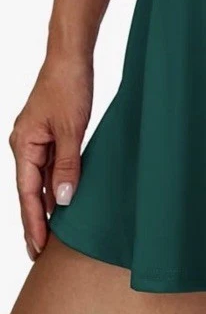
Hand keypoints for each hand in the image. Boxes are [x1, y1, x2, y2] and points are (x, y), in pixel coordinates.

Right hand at [9, 55, 92, 260]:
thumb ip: (69, 164)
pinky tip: (64, 203)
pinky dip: (56, 187)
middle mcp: (26, 146)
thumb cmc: (68, 87)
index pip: (27, 194)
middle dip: (34, 223)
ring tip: (51, 237)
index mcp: (24, 145)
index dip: (33, 222)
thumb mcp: (72, 128)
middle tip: (38, 254)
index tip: (37, 247)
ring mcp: (37, 142)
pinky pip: (51, 169)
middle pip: (29, 192)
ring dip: (46, 208)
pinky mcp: (51, 136)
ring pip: (40, 182)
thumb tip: (63, 199)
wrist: (70, 59)